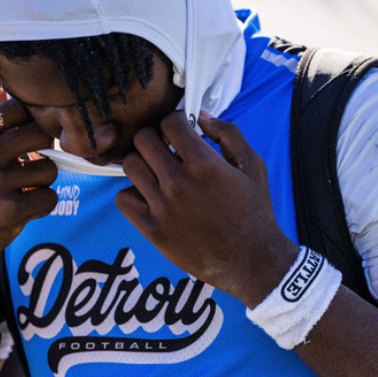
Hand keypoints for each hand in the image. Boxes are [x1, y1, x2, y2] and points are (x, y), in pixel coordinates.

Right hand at [0, 100, 57, 261]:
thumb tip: (7, 86)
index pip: (20, 108)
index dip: (33, 122)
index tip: (30, 136)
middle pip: (41, 134)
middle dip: (46, 150)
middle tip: (34, 163)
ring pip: (50, 169)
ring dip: (44, 182)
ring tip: (26, 188)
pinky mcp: (8, 211)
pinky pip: (50, 198)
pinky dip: (44, 204)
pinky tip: (26, 207)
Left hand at [115, 111, 297, 307]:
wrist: (252, 260)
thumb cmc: (254, 212)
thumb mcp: (252, 166)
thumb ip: (228, 134)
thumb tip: (201, 117)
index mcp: (204, 164)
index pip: (169, 123)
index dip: (175, 121)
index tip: (180, 130)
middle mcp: (178, 183)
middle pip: (143, 140)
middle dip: (155, 137)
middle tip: (165, 148)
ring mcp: (162, 207)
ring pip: (130, 165)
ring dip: (142, 163)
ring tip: (156, 172)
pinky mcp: (152, 229)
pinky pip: (123, 199)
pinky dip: (132, 193)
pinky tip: (149, 196)